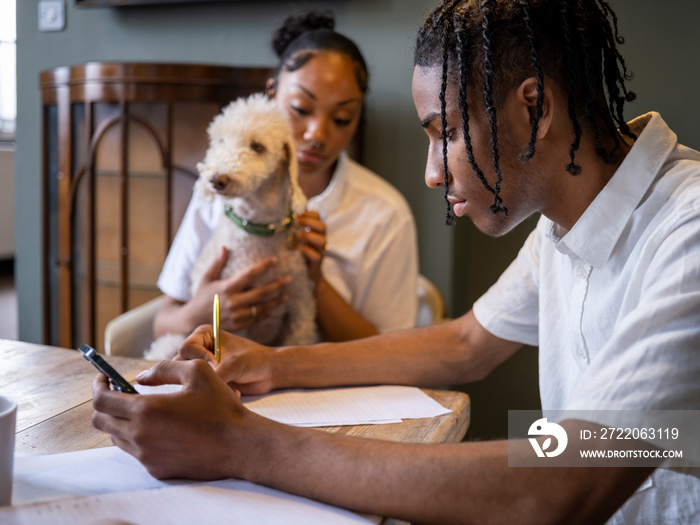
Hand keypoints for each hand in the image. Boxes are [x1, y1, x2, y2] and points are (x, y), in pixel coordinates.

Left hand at [91, 359, 252, 479]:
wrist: (240, 445)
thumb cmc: (221, 407)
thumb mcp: (197, 371)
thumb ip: (165, 368)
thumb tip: (140, 377)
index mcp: (147, 410)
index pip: (101, 400)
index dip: (98, 386)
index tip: (104, 378)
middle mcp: (140, 436)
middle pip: (101, 421)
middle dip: (105, 404)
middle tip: (119, 392)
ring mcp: (147, 456)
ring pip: (117, 437)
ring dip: (122, 421)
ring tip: (143, 409)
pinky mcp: (156, 469)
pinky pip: (136, 452)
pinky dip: (139, 437)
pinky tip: (161, 428)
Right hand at [176, 325, 276, 395]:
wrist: (270, 372)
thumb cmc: (255, 360)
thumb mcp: (233, 365)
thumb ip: (214, 374)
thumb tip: (196, 386)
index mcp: (203, 335)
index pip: (185, 348)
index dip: (199, 359)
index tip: (217, 364)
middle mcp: (199, 349)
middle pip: (182, 365)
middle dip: (202, 376)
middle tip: (221, 380)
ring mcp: (201, 365)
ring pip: (189, 379)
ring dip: (209, 386)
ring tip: (230, 387)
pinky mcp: (206, 379)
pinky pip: (199, 389)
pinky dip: (214, 393)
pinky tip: (234, 392)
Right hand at [191, 247, 290, 331]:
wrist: (192, 321)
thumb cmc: (200, 297)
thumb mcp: (206, 279)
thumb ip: (217, 264)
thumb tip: (224, 247)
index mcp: (227, 288)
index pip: (249, 274)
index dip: (263, 266)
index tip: (275, 260)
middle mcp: (233, 302)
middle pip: (261, 293)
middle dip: (277, 285)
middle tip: (290, 279)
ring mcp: (237, 315)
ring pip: (262, 307)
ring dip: (276, 301)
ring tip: (286, 295)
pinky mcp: (238, 325)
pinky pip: (257, 318)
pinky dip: (266, 313)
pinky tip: (274, 308)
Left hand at [296, 211, 326, 285]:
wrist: (305, 277)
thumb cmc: (298, 256)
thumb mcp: (295, 240)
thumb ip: (292, 228)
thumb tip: (283, 215)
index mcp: (316, 232)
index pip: (318, 217)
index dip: (309, 213)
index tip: (297, 214)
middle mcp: (320, 241)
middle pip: (323, 226)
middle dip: (309, 222)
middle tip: (296, 223)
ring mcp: (320, 252)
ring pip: (322, 241)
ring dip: (308, 236)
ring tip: (297, 237)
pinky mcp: (317, 264)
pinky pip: (316, 256)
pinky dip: (307, 251)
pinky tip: (299, 249)